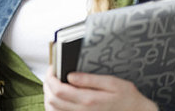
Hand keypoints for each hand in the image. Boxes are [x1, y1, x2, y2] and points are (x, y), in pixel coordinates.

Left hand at [43, 66, 157, 110]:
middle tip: (51, 74)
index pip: (58, 89)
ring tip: (52, 84)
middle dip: (47, 84)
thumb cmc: (127, 98)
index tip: (52, 68)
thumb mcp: (113, 83)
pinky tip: (58, 98)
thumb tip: (70, 76)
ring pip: (52, 109)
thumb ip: (90, 79)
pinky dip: (53, 106)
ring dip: (48, 95)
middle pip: (52, 99)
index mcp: (89, 100)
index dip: (50, 77)